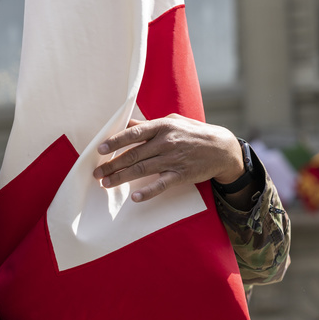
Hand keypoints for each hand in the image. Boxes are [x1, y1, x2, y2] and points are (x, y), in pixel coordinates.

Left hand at [92, 114, 243, 201]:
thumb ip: (149, 125)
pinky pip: (162, 184)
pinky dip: (148, 192)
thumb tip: (127, 123)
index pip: (134, 133)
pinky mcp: (181, 175)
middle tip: (96, 173)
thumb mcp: (172, 122)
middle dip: (112, 165)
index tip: (100, 150)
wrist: (222, 148)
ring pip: (142, 169)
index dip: (115, 142)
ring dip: (122, 177)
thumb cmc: (193, 132)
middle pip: (133, 154)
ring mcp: (174, 159)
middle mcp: (166, 142)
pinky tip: (135, 198)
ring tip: (106, 184)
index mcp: (162, 126)